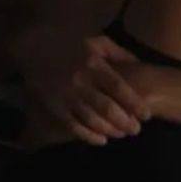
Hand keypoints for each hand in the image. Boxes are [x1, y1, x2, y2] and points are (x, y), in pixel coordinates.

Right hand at [22, 35, 149, 145]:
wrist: (34, 48)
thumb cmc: (70, 44)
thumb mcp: (96, 41)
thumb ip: (118, 53)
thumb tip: (139, 65)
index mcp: (94, 64)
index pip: (118, 87)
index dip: (134, 103)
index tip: (146, 115)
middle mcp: (81, 81)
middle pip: (107, 107)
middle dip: (124, 122)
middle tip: (136, 130)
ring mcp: (66, 95)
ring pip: (91, 119)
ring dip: (109, 130)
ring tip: (122, 135)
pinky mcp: (54, 106)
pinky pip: (73, 126)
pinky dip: (88, 136)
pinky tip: (101, 140)